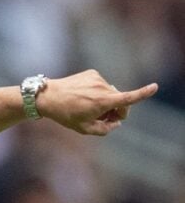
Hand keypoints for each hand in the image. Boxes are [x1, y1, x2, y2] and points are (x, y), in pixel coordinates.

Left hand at [37, 70, 157, 135]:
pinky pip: (101, 85)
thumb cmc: (65, 114)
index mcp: (103, 101)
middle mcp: (103, 87)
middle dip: (117, 111)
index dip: (143, 93)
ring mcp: (97, 78)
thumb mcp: (84, 129)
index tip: (155, 87)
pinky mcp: (92, 73)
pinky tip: (83, 97)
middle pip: (120, 100)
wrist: (47, 96)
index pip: (127, 98)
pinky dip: (97, 92)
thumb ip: (104, 129)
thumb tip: (116, 123)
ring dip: (105, 102)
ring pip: (110, 93)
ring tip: (87, 108)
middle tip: (104, 120)